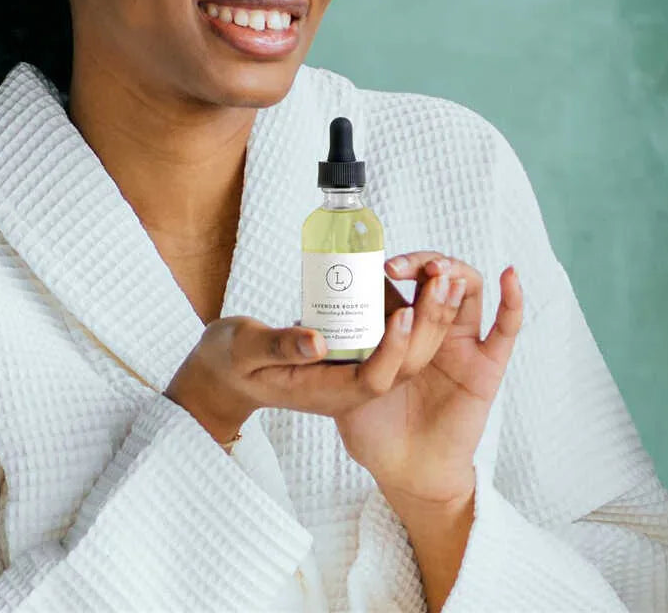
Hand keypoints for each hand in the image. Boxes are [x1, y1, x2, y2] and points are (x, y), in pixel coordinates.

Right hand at [165, 290, 461, 443]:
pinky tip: (416, 277)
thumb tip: (317, 340)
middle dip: (427, 327)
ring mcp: (350, 371)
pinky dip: (408, 309)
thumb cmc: (230, 361)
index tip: (404, 313)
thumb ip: (278, 345)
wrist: (226, 372)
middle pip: (400, 367)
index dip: (393, 350)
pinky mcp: (351, 353)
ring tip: (442, 274)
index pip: (372, 380)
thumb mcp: (244, 349)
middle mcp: (346, 388)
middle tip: (441, 281)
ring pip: (403, 352)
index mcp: (323, 393)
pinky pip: (388, 336)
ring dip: (428, 316)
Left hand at [332, 253, 523, 504]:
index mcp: (402, 325)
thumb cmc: (373, 428)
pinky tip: (508, 276)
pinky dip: (512, 301)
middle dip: (423, 264)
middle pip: (437, 278)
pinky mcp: (487, 366)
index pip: (406, 279)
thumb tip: (294, 323)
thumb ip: (328, 355)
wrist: (405, 470)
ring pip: (467, 294)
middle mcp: (434, 327)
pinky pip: (506, 330)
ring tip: (438, 275)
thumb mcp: (343, 382)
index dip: (396, 265)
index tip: (377, 265)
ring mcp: (463, 343)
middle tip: (401, 268)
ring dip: (455, 275)